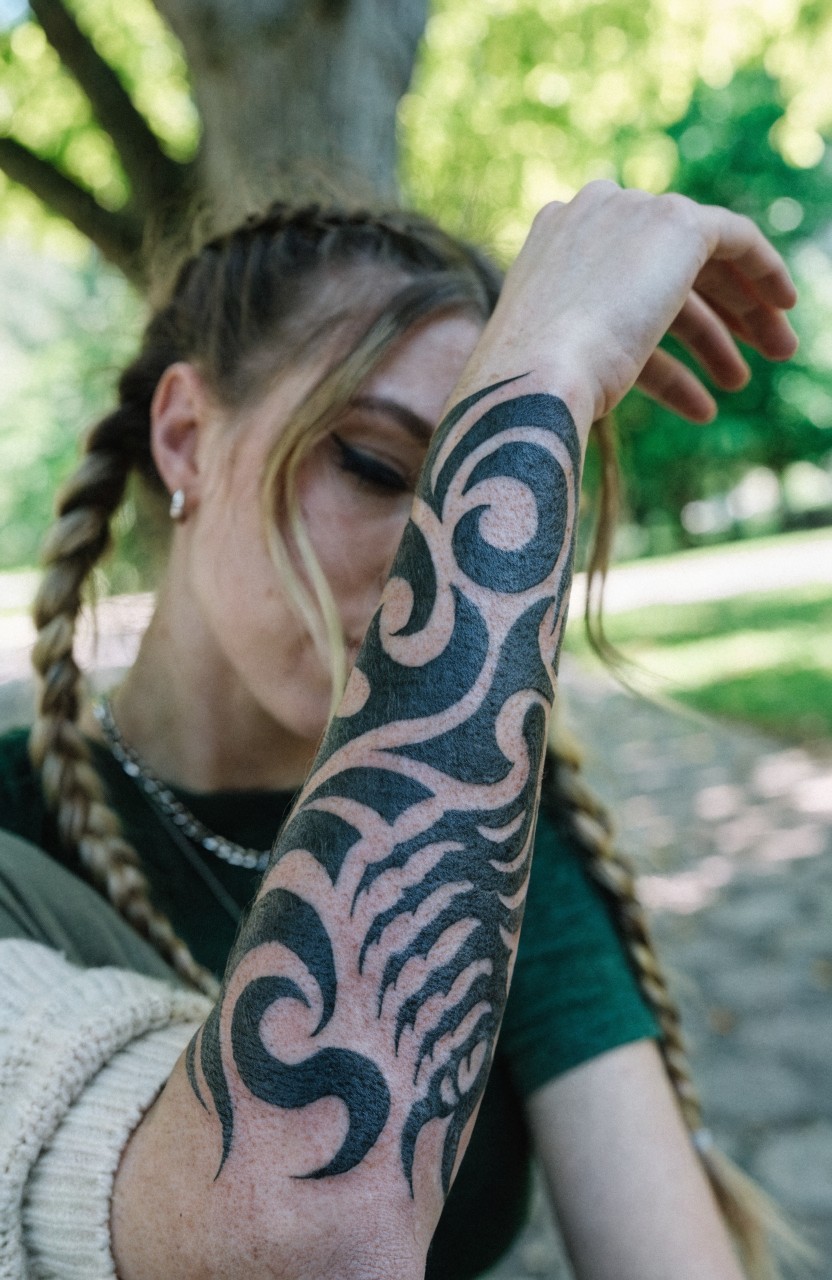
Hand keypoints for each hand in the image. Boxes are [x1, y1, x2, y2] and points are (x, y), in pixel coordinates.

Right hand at [469, 181, 797, 430]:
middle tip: (734, 366)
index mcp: (549, 240)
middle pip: (663, 266)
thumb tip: (622, 368)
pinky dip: (764, 271)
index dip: (659, 312)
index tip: (682, 352)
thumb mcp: (557, 359)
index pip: (619, 273)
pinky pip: (736, 238)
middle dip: (706, 316)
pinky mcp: (676, 224)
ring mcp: (630, 213)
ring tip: (742, 381)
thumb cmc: (537, 388)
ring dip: (735, 319)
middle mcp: (587, 214)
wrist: (537, 376)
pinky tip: (782, 311)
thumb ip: (591, 340)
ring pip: (702, 261)